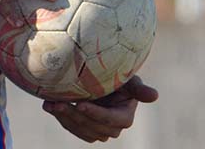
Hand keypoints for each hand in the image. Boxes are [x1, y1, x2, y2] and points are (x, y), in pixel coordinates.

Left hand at [42, 76, 158, 142]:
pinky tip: (48, 105)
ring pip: (80, 129)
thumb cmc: (118, 75)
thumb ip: (138, 88)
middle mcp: (112, 128)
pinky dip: (60, 117)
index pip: (110, 120)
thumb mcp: (128, 78)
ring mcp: (97, 130)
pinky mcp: (84, 129)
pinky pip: (72, 127)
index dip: (96, 114)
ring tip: (50, 104)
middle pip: (93, 127)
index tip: (81, 104)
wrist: (101, 77)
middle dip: (74, 116)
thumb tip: (155, 96)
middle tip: (58, 103)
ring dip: (64, 118)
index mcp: (125, 117)